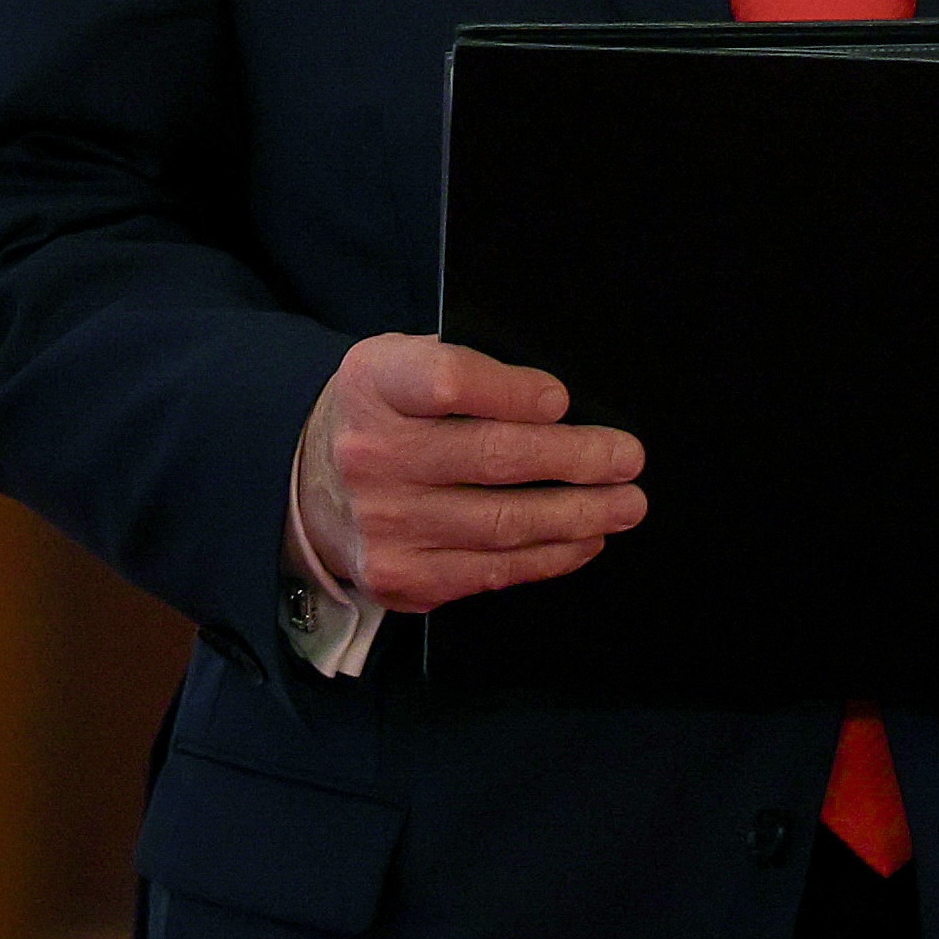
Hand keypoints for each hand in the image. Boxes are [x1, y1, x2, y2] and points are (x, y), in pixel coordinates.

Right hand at [297, 336, 646, 611]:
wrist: (310, 483)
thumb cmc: (387, 412)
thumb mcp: (404, 362)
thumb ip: (468, 372)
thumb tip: (558, 408)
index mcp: (373, 385)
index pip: (447, 382)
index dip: (512, 393)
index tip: (562, 400)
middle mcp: (370, 456)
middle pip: (491, 458)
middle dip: (574, 459)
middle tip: (628, 458)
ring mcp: (383, 524)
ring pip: (501, 524)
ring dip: (577, 515)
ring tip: (625, 504)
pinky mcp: (400, 576)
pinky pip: (490, 572)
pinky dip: (549, 557)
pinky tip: (584, 539)